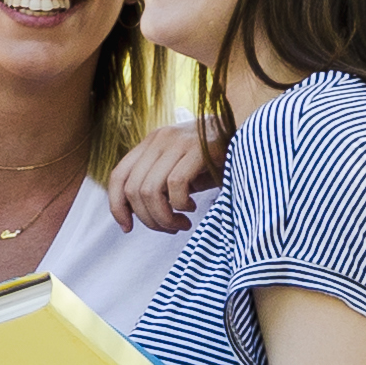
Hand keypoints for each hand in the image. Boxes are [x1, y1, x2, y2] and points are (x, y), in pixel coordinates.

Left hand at [105, 114, 225, 230]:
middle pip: (134, 190)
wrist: (247, 136)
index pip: (118, 176)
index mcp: (150, 143)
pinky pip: (175, 184)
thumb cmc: (213, 161)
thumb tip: (137, 214)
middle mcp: (159, 139)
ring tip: (181, 223)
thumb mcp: (179, 169)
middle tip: (169, 228)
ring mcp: (177, 142)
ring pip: (151, 190)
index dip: (117, 206)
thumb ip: (157, 184)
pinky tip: (192, 208)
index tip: (128, 227)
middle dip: (148, 219)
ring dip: (164, 217)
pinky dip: (180, 204)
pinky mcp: (198, 148)